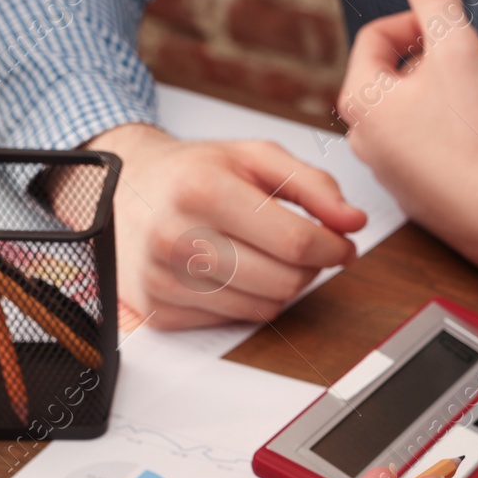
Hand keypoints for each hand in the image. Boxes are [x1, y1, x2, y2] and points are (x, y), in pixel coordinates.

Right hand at [81, 123, 367, 328]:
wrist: (124, 192)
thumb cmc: (193, 173)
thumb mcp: (253, 157)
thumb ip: (312, 184)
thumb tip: (353, 222)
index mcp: (202, 190)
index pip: (295, 242)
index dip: (333, 247)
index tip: (342, 243)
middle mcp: (177, 238)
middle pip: (285, 281)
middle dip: (310, 267)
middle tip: (304, 247)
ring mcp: (165, 280)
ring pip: (265, 307)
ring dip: (282, 285)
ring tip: (266, 255)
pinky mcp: (160, 311)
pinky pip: (235, 320)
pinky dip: (248, 300)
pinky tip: (234, 271)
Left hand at [339, 0, 477, 279]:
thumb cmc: (476, 137)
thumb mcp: (459, 49)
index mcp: (359, 101)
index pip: (376, 36)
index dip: (418, 22)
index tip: (449, 32)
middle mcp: (361, 139)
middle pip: (389, 74)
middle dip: (428, 63)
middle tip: (465, 69)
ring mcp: (384, 170)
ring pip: (406, 111)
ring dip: (436, 98)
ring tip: (471, 106)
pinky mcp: (410, 194)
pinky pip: (420, 147)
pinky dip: (443, 135)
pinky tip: (472, 140)